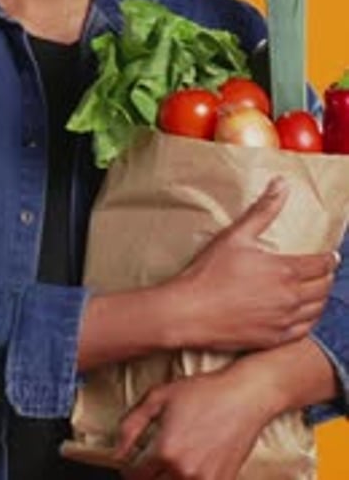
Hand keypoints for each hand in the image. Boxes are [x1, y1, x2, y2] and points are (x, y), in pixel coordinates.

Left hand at [115, 364, 272, 479]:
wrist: (244, 397)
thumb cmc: (203, 392)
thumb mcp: (159, 396)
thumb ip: (131, 425)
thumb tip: (117, 452)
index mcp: (165, 450)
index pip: (134, 475)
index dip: (129, 468)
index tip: (132, 461)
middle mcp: (183, 471)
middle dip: (148, 476)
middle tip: (152, 463)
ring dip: (166, 479)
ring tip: (169, 465)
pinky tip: (189, 467)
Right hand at [163, 177, 337, 350]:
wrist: (191, 311)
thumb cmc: (210, 272)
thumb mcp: (237, 235)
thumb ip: (263, 210)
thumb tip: (281, 184)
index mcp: (285, 271)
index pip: (321, 264)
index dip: (329, 258)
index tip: (331, 256)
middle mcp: (290, 298)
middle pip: (323, 287)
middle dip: (327, 277)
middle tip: (324, 271)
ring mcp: (283, 321)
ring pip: (317, 310)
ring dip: (321, 298)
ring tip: (316, 290)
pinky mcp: (273, 339)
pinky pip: (304, 330)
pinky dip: (310, 320)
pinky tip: (304, 314)